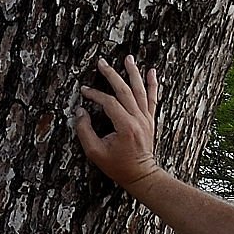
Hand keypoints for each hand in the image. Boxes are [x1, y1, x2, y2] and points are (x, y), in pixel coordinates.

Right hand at [75, 57, 165, 192]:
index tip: (84, 91)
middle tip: (102, 63)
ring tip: (129, 58)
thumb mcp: (95, 152)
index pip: (109, 102)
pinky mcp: (150, 120)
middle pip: (124, 91)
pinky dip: (152, 84)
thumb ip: (85, 131)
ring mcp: (146, 118)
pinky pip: (153, 98)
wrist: (141, 175)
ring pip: (140, 90)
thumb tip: (80, 112)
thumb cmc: (117, 166)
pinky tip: (152, 72)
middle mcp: (138, 119)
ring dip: (133, 73)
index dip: (95, 95)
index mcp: (125, 126)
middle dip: (112, 75)